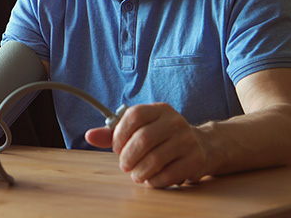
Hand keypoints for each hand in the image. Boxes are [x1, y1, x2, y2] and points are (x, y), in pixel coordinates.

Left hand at [85, 103, 208, 187]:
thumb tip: (89, 135)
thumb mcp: (139, 129)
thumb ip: (113, 132)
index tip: (116, 148)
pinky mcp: (196, 159)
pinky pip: (169, 174)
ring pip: (155, 159)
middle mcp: (175, 121)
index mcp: (159, 109)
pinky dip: (154, 181)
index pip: (134, 115)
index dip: (120, 134)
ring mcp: (188, 140)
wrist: (201, 145)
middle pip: (144, 139)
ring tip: (136, 174)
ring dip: (139, 171)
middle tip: (124, 165)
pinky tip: (150, 179)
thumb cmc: (161, 136)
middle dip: (128, 156)